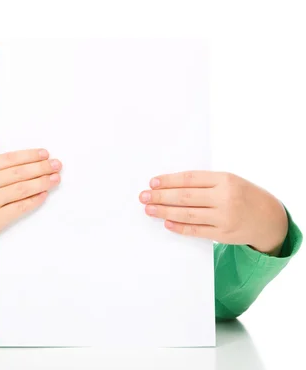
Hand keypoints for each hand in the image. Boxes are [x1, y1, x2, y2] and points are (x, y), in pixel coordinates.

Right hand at [0, 148, 61, 260]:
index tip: (45, 153)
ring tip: (55, 178)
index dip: (30, 155)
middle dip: (41, 167)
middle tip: (57, 164)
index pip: (10, 159)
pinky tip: (43, 195)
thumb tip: (26, 167)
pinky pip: (21, 207)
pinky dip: (34, 200)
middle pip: (20, 172)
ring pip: (23, 188)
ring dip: (42, 182)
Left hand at [138, 171, 288, 255]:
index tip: (152, 182)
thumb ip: (203, 182)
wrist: (268, 218)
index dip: (169, 180)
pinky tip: (166, 222)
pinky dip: (179, 227)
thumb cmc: (241, 195)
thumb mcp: (228, 180)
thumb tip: (168, 185)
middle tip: (144, 196)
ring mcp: (225, 217)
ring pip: (188, 214)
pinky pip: (196, 231)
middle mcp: (225, 198)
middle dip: (161, 197)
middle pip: (185, 197)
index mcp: (225, 179)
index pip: (190, 179)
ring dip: (164, 212)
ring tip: (149, 209)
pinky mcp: (223, 234)